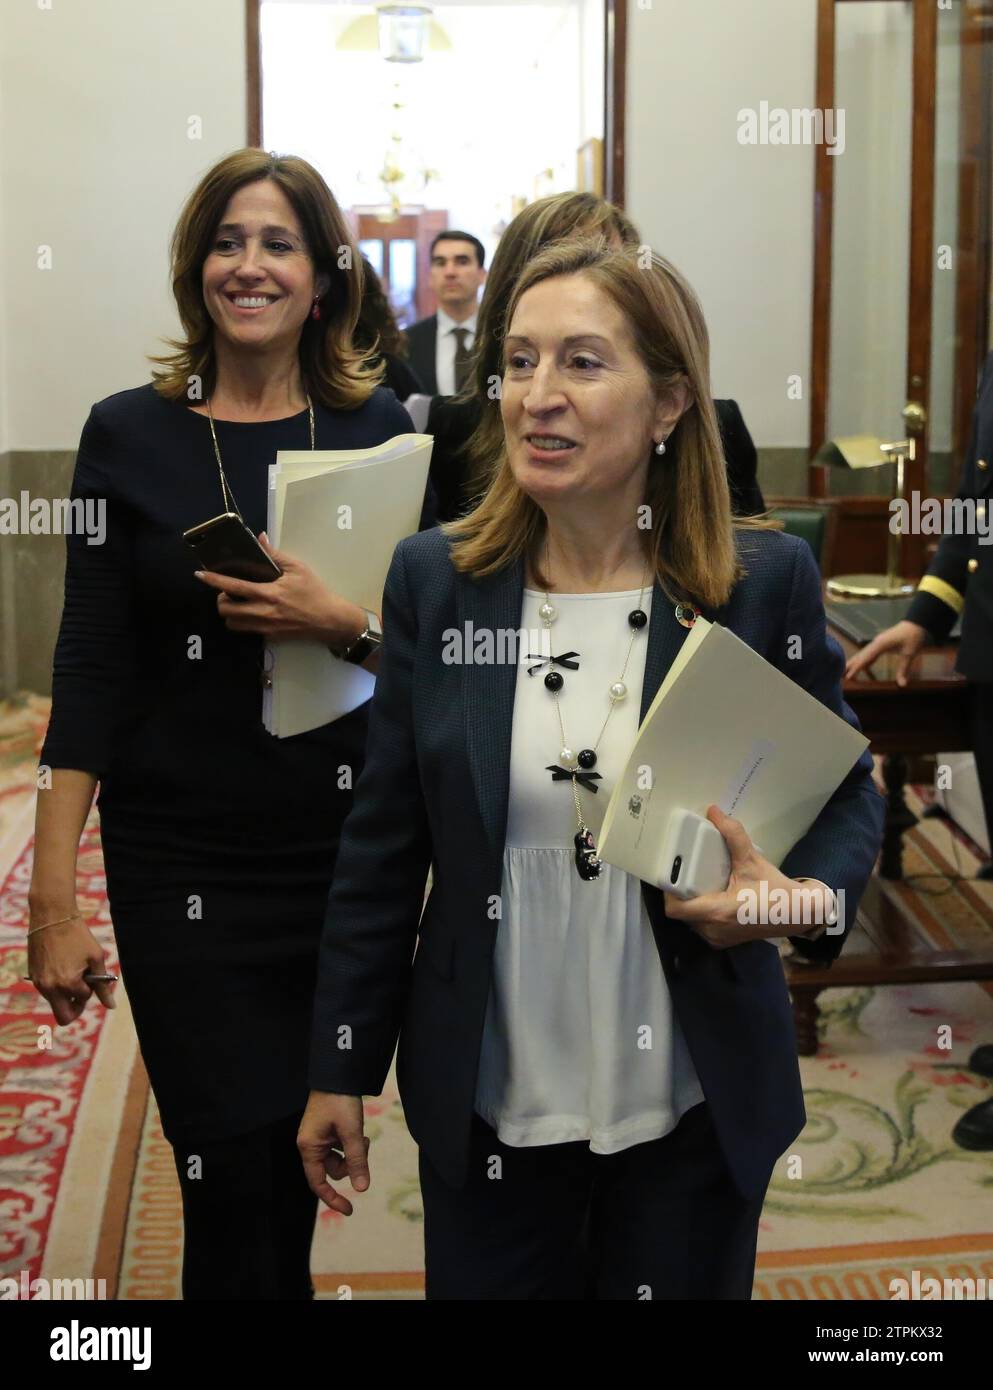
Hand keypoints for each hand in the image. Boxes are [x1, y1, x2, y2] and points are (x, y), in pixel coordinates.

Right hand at [26, 911, 116, 1024]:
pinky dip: (55, 986)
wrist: (52, 916)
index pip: (84, 998)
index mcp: (68, 983)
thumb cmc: (78, 935)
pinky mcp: (33, 977)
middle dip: (76, 1008)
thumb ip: (102, 985)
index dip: (90, 988)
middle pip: (64, 1017)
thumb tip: (111, 1006)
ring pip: (54, 1003)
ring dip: (65, 995)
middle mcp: (50, 988)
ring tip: (71, 970)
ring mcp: (39, 983)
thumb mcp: (95, 958)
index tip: (90, 973)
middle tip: (82, 992)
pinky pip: (46, 991)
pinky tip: (61, 965)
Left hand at [194, 533, 365, 645]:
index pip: (234, 586)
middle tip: (228, 592)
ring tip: (238, 603)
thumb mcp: (299, 568)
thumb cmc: (315, 592)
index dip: (214, 580)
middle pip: (226, 610)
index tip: (199, 575)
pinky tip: (251, 612)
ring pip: (232, 624)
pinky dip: (242, 622)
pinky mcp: (269, 636)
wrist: (330, 621)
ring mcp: (265, 627)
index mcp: (269, 593)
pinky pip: (246, 631)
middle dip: (220, 600)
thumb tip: (260, 539)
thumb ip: (276, 555)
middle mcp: (263, 612)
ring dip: (229, 612)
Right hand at [298, 1091, 369, 1215]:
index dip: (333, 1198)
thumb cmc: (340, 1101)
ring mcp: (319, 1138)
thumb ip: (357, 1160)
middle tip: (363, 1145)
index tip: (350, 1210)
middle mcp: (311, 1144)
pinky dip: (352, 1143)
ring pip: (340, 1158)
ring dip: (354, 1152)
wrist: (338, 1073)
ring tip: (361, 1135)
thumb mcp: (351, 1132)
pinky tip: (358, 1130)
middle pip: (333, 1170)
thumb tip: (362, 1188)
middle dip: (351, 1163)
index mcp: (309, 1147)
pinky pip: (341, 1146)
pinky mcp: (327, 1131)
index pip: (318, 1183)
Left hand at [663, 805, 811, 948]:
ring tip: (698, 881)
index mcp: (718, 913)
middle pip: (681, 911)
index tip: (674, 871)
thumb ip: (733, 835)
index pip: (676, 909)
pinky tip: (711, 894)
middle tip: (687, 870)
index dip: (669, 890)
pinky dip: (702, 910)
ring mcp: (718, 939)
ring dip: (692, 901)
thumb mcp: (752, 860)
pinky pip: (701, 925)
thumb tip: (713, 812)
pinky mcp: (723, 941)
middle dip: (682, 891)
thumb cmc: (775, 889)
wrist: (799, 914)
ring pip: (690, 919)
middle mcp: (713, 930)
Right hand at [844, 620, 926, 686]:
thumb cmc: (913, 637)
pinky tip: (862, 667)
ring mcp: (877, 642)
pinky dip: (864, 660)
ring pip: (863, 654)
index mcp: (880, 644)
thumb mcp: (910, 654)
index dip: (857, 668)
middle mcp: (876, 643)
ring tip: (846, 671)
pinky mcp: (881, 643)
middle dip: (851, 665)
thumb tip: (902, 685)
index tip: (849, 677)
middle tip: (841, 676)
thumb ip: (904, 669)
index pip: (866, 658)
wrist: (916, 623)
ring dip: (855, 662)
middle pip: (860, 655)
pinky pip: (869, 653)